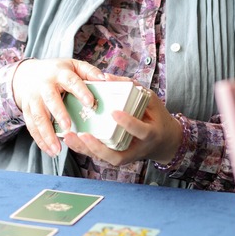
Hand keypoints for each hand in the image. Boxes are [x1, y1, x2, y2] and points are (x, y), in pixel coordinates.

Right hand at [11, 58, 105, 157]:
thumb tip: (105, 79)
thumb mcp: (73, 66)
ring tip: (57, 149)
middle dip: (59, 114)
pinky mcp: (27, 110)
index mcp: (59, 73)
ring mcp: (33, 98)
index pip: (70, 81)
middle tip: (68, 128)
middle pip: (50, 99)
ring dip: (47, 134)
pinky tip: (49, 151)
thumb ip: (89, 72)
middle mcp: (44, 85)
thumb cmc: (57, 72)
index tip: (90, 103)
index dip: (80, 91)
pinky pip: (31, 126)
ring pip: (38, 117)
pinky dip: (40, 140)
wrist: (27, 75)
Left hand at [61, 86, 183, 167]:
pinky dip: (84, 149)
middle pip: (117, 156)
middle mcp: (137, 149)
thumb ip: (131, 87)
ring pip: (105, 158)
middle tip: (83, 134)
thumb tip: (105, 77)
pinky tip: (71, 138)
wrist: (164, 142)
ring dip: (85, 149)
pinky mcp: (118, 157)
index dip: (128, 123)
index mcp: (151, 133)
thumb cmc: (156, 117)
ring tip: (70, 137)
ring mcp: (127, 156)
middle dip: (98, 147)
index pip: (140, 130)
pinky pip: (100, 156)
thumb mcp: (151, 99)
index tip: (114, 113)